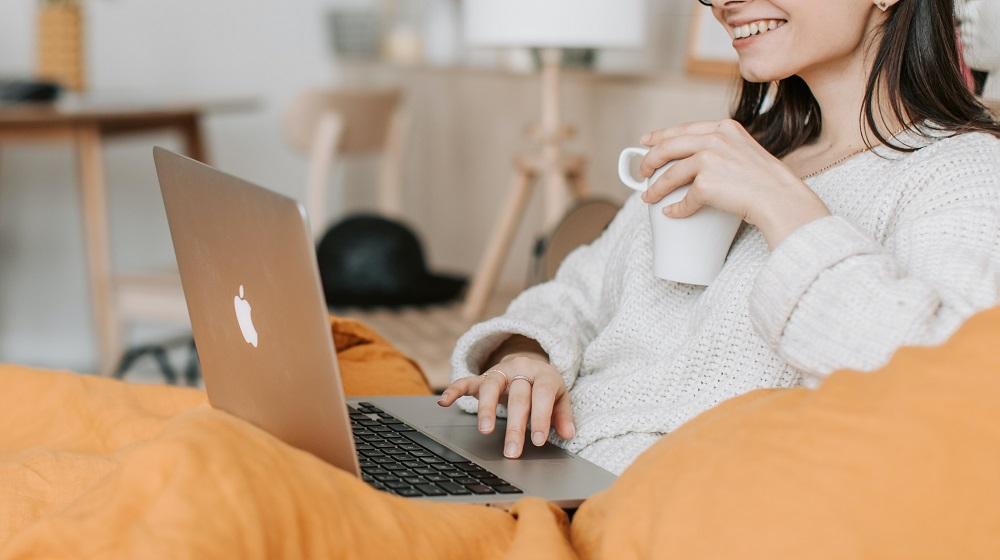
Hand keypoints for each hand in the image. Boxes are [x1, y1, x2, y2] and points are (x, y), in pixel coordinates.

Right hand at [437, 354, 575, 458]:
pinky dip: (454, 390)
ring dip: (486, 409)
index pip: (542, 395)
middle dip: (515, 425)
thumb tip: (569, 434)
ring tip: (485, 431)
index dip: (541, 417)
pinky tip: (444, 402)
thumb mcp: (560, 397)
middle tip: (512, 451)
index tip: (538, 441)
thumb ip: (563, 415)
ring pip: (491, 386)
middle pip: (517, 396)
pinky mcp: (482, 377)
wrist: (529, 363)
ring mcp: (499, 372)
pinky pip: (466, 381)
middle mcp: (520, 370)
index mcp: (543, 375)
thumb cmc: (544, 386)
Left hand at [638, 119, 829, 248]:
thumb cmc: (768, 182)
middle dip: (649, 160)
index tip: (645, 142)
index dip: (660, 135)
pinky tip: (671, 213)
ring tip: (648, 197)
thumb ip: (723, 149)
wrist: (781, 198)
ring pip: (671, 174)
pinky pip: (684, 199)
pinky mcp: (706, 183)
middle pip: (669, 146)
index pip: (684, 128)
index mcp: (725, 128)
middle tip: (642, 171)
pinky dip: (676, 209)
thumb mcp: (746, 151)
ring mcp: (709, 159)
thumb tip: (695, 162)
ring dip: (655, 188)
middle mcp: (715, 139)